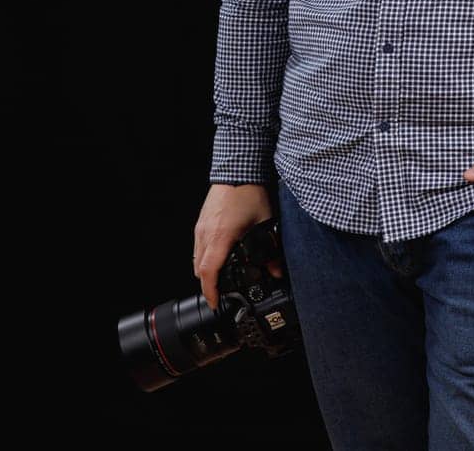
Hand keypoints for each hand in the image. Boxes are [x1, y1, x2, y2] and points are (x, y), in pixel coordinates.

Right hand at [193, 184, 286, 311]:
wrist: (237, 170)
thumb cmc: (249, 193)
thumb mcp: (265, 224)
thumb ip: (272, 251)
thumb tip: (277, 270)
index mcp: (221, 236)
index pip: (208, 272)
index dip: (210, 291)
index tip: (215, 303)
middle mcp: (206, 233)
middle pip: (199, 269)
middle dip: (207, 285)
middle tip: (219, 294)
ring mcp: (201, 226)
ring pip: (196, 258)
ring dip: (205, 271)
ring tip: (219, 278)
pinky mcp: (201, 221)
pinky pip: (198, 245)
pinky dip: (204, 257)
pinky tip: (218, 256)